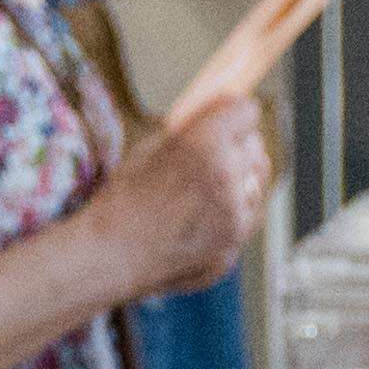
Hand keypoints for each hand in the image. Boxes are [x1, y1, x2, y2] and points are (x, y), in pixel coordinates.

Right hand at [97, 89, 270, 295]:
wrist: (110, 256)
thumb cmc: (122, 201)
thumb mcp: (150, 148)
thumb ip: (190, 131)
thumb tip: (215, 115)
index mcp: (205, 144)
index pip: (247, 111)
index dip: (234, 115)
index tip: (229, 120)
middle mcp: (227, 178)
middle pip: (256, 147)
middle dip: (237, 147)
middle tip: (215, 155)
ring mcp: (234, 217)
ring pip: (257, 184)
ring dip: (241, 181)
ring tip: (207, 189)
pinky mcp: (233, 246)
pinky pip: (249, 217)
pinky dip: (235, 213)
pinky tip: (205, 216)